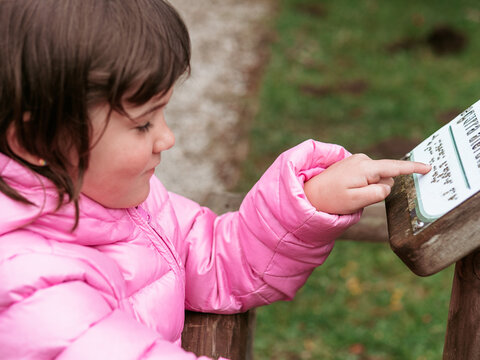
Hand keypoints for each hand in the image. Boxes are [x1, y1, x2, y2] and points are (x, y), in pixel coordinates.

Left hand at [304, 153, 430, 213]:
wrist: (310, 194)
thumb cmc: (332, 200)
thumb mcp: (357, 201)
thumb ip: (377, 193)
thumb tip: (388, 185)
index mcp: (365, 168)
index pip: (394, 167)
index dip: (412, 168)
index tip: (428, 167)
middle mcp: (362, 160)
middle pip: (385, 175)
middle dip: (379, 188)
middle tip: (358, 198)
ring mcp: (357, 161)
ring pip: (376, 177)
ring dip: (369, 188)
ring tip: (349, 194)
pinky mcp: (353, 164)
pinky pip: (367, 176)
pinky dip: (364, 185)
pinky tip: (348, 190)